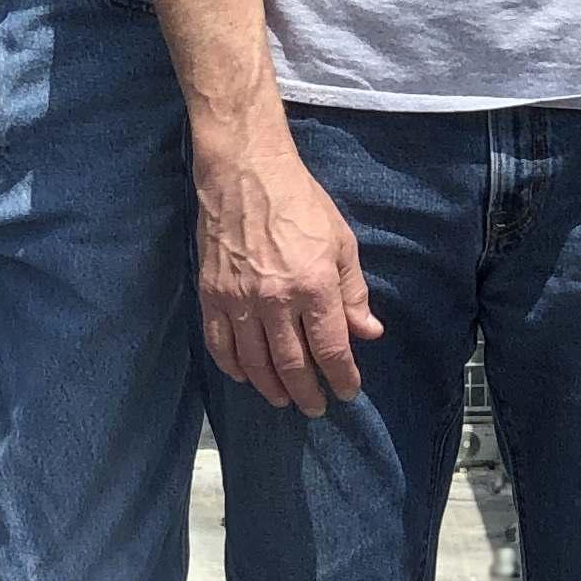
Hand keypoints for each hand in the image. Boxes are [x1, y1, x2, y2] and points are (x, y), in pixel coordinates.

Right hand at [195, 131, 382, 412]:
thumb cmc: (300, 202)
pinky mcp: (212, 294)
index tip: (348, 392)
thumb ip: (354, 292)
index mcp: (314, 285)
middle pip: (291, 365)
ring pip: (254, 363)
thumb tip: (368, 333)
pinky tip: (245, 376)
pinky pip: (219, 344)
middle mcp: (275, 300)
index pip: (330, 349)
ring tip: (283, 400)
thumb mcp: (341, 242)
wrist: (245, 173)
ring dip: (271, 388)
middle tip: (316, 407)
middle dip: (307, 392)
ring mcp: (238, 300)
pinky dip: (232, 367)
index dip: (341, 377)